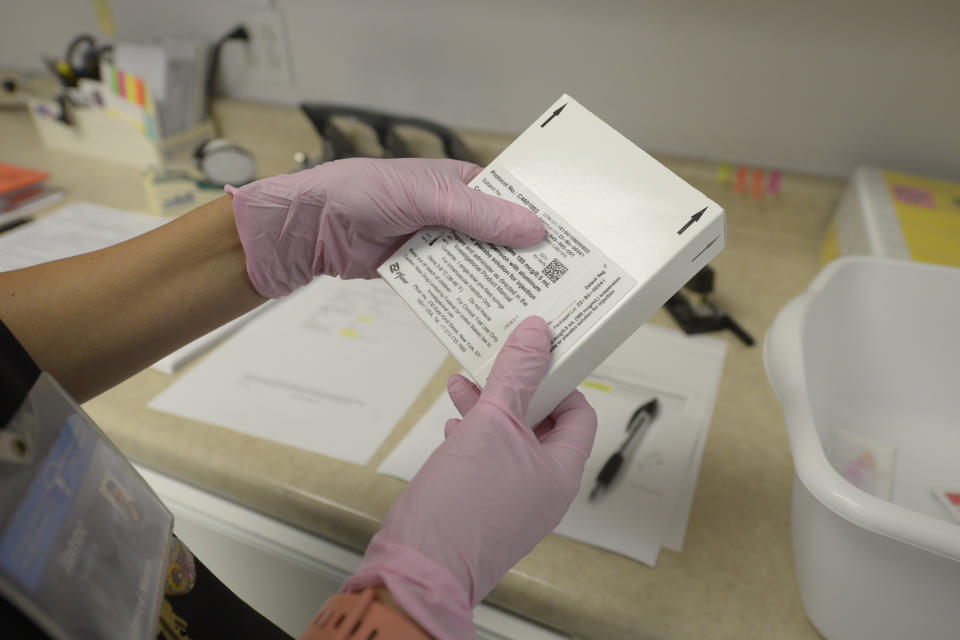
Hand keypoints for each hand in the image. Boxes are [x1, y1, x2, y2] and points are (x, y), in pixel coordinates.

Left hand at [227, 158, 544, 296]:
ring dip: (499, 283)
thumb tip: (533, 229)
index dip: (537, 219)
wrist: (311, 227)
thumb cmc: (363, 192)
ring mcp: (438, 245)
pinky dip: (468, 300)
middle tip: (562, 282)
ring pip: (478, 266)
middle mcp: (455, 214)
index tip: (570, 243)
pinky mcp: (421, 273)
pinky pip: (452, 287)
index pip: (511, 200)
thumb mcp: (427, 196)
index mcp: (461, 184)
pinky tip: (494, 317)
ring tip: (537, 305)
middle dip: (523, 258)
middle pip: (499, 238)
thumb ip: (478, 215)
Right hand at [341, 317, 597, 638]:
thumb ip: (515, 375)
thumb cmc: (464, 506)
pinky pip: (488, 460)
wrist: (419, 567)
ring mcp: (512, 499)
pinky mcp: (483, 506)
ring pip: (509, 440)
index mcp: (560, 471)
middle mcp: (542, 488)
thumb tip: (535, 334)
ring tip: (463, 385)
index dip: (560, 380)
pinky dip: (473, 435)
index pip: (579, 414)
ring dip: (489, 408)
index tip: (537, 355)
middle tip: (498, 361)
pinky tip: (454, 424)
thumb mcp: (493, 424)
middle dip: (515, 389)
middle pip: (541, 424)